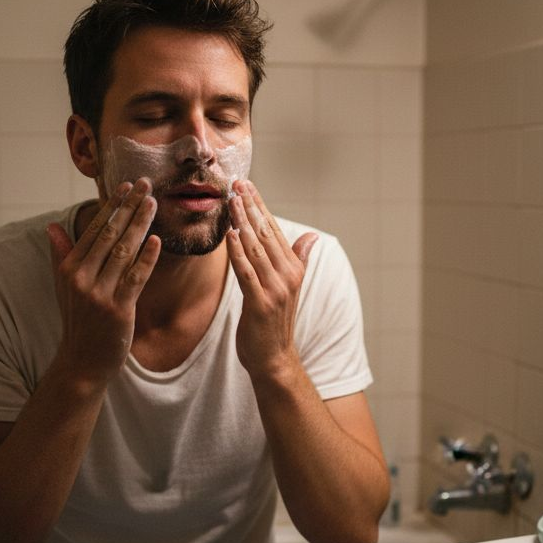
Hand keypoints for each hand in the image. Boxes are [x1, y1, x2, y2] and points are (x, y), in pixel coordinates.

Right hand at [46, 179, 160, 379]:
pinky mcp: (118, 310)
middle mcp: (81, 278)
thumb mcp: (64, 287)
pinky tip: (156, 240)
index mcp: (69, 269)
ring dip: (140, 224)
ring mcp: (99, 295)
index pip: (94, 229)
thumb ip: (61, 255)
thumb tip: (52, 227)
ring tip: (153, 203)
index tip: (126, 185)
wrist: (82, 362)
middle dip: (129, 206)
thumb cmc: (77, 321)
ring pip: (123, 251)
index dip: (112, 206)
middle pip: (109, 234)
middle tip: (146, 183)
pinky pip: (135, 278)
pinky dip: (146, 258)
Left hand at [225, 180, 318, 379]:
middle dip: (250, 207)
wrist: (274, 359)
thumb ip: (299, 259)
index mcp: (293, 268)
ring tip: (230, 200)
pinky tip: (229, 234)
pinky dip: (238, 252)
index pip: (274, 229)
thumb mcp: (289, 287)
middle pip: (266, 233)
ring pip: (256, 248)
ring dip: (242, 222)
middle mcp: (287, 275)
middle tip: (236, 184)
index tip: (247, 185)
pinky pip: (247, 272)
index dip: (260, 206)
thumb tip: (312, 236)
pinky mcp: (260, 303)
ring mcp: (275, 289)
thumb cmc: (275, 323)